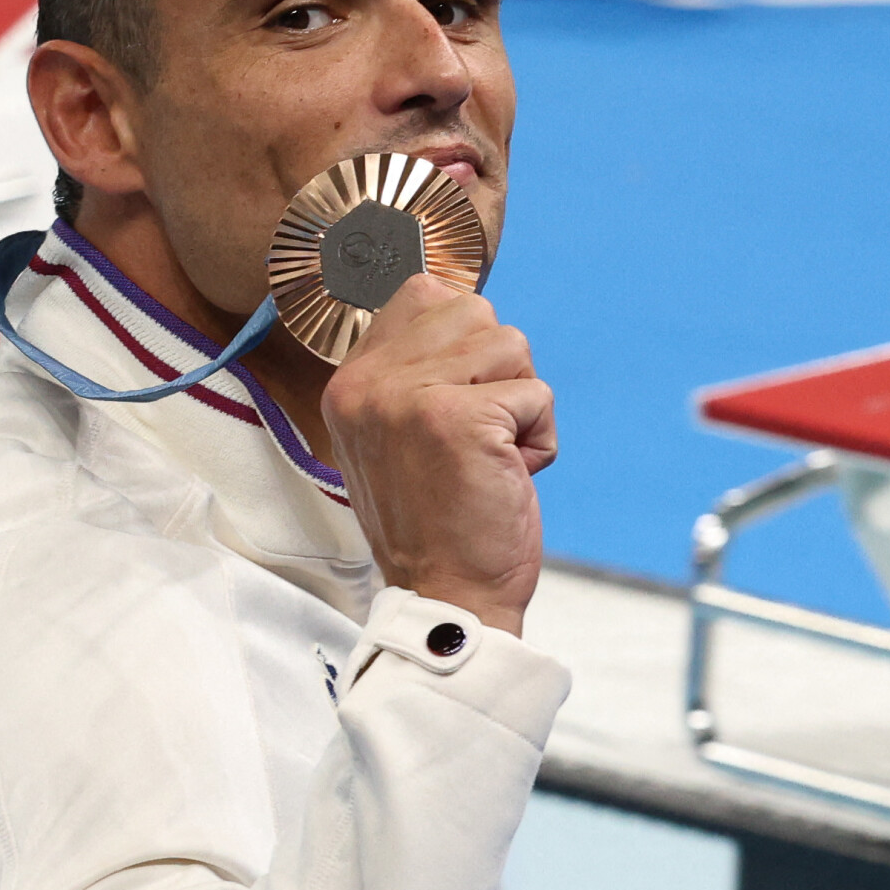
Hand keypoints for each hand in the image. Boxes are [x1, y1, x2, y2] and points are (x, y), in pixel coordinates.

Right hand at [321, 276, 555, 634]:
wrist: (448, 595)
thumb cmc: (437, 521)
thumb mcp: (398, 435)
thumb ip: (415, 371)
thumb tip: (465, 305)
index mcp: (350, 383)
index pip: (423, 294)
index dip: (464, 342)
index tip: (457, 406)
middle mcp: (369, 384)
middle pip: (473, 311)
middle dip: (496, 372)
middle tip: (473, 439)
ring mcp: (408, 397)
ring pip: (510, 346)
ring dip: (519, 406)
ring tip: (488, 457)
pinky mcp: (458, 418)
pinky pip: (535, 394)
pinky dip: (539, 439)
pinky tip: (506, 475)